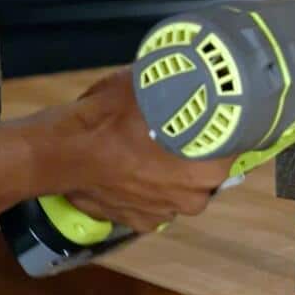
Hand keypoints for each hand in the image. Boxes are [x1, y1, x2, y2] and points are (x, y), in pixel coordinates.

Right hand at [53, 69, 233, 232]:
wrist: (60, 151)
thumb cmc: (112, 117)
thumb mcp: (151, 86)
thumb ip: (178, 86)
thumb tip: (192, 70)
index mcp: (208, 168)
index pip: (233, 148)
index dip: (226, 132)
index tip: (217, 118)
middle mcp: (193, 198)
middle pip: (206, 172)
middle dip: (194, 155)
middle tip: (177, 132)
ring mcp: (164, 214)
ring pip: (178, 190)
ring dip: (169, 175)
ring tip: (149, 151)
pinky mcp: (137, 224)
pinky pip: (152, 204)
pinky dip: (145, 190)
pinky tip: (132, 170)